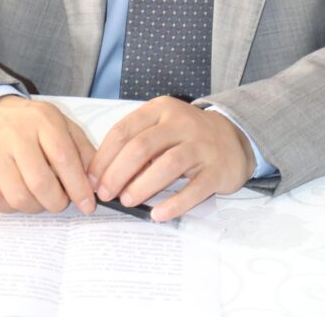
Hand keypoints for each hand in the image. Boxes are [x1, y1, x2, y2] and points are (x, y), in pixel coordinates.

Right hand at [0, 96, 97, 215]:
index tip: (88, 205)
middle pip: (40, 182)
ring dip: (36, 207)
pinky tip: (19, 197)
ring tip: (42, 199)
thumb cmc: (31, 123)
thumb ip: (82, 149)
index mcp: (43, 120)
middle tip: (61, 202)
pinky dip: (11, 208)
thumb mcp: (61, 125)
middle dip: (57, 202)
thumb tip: (95, 182)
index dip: (78, 186)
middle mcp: (15, 134)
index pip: (64, 158)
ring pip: (18, 197)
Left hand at [87, 96, 255, 221]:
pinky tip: (157, 214)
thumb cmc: (186, 136)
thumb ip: (136, 144)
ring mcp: (201, 145)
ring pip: (167, 164)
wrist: (233, 137)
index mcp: (161, 109)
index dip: (104, 157)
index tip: (91, 180)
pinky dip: (174, 203)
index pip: (124, 131)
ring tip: (126, 201)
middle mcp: (181, 123)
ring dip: (142, 186)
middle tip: (105, 195)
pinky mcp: (217, 169)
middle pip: (142, 147)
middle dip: (117, 173)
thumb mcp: (161, 127)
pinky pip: (194, 188)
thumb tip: (102, 176)